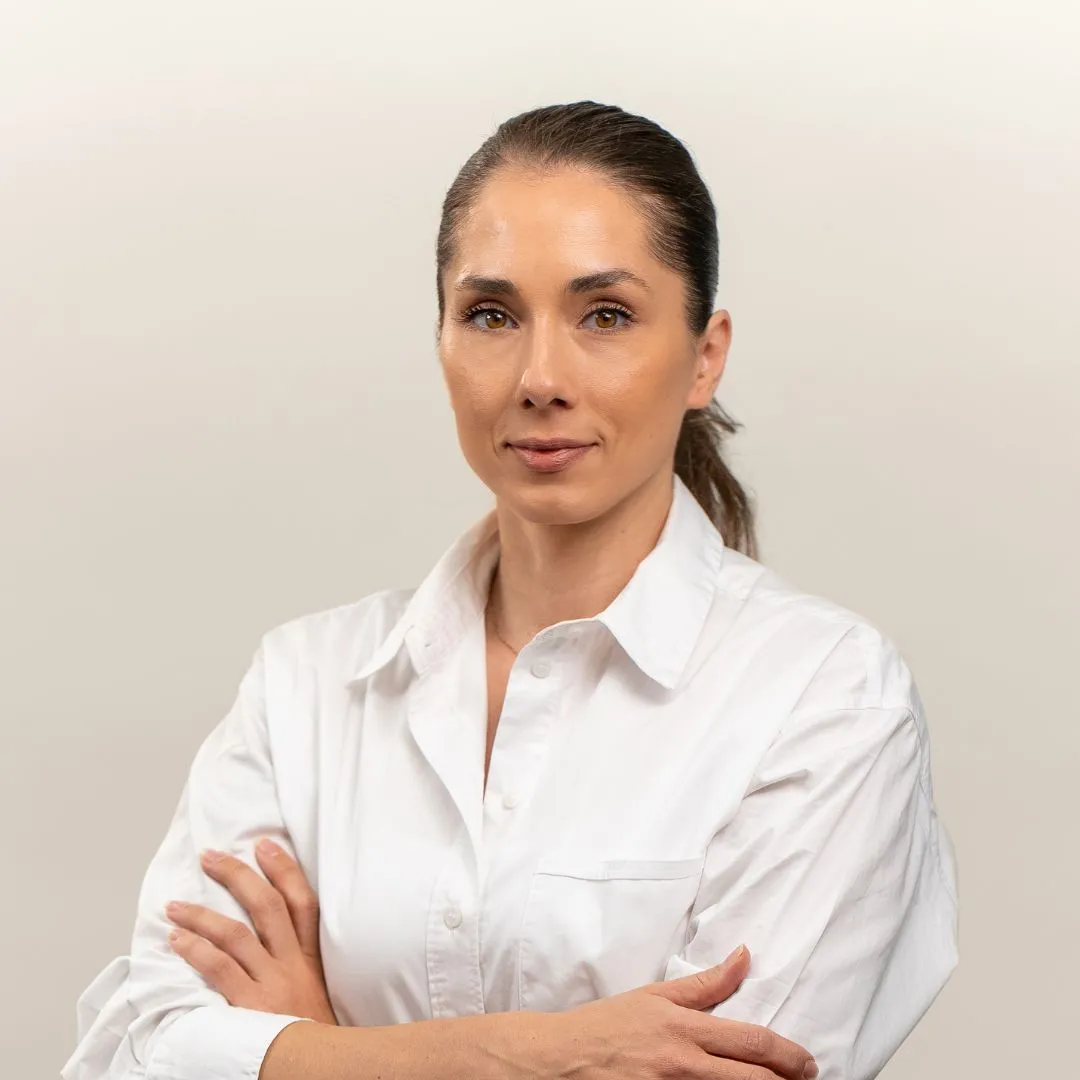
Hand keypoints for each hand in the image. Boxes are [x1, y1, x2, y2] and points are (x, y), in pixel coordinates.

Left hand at [164, 838, 336, 1024]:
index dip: (284, 869)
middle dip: (238, 875)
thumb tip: (273, 944)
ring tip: (175, 904)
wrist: (322, 1069)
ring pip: (236, 932)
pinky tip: (177, 939)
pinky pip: (220, 968)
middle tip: (212, 856)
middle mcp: (292, 964)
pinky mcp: (251, 1006)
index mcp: (311, 960)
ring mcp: (272, 983)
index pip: (303, 901)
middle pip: (267, 905)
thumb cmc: (315, 1038)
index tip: (265, 845)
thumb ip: (300, 968)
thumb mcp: (318, 995)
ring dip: (202, 914)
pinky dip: (196, 949)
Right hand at [540, 946, 817, 1079]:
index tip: (807, 1063)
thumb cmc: (607, 1025)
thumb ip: (705, 984)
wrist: (560, 1060)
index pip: (752, 1043)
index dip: (789, 1055)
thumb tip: (744, 956)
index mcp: (684, 1029)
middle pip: (753, 1079)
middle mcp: (683, 1064)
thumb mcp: (655, 996)